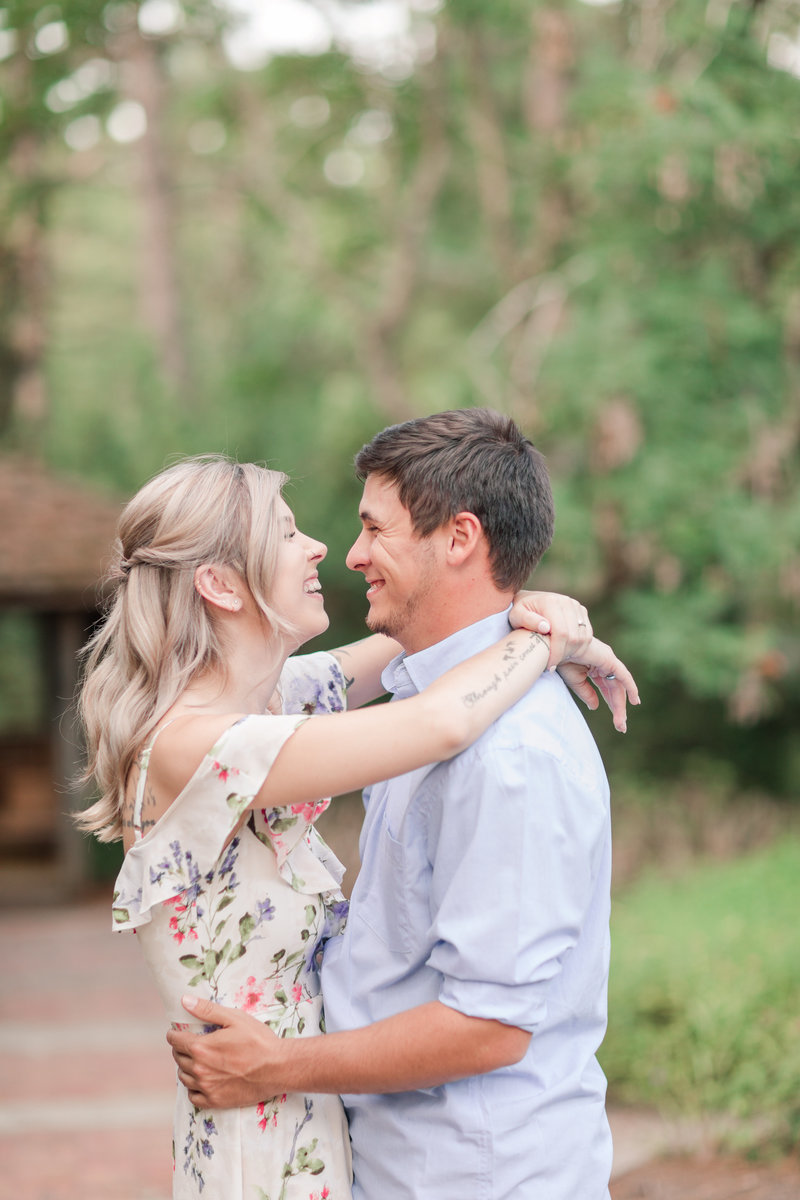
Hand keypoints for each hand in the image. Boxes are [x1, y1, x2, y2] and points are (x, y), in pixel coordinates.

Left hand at [166, 995, 286, 1108]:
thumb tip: (185, 1001)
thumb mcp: (234, 1018)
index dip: (174, 1034)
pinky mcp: (215, 1101)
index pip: (175, 1041)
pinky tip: (202, 1079)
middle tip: (191, 1043)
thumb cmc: (258, 1040)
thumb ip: (207, 1010)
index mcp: (201, 1048)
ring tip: (197, 1059)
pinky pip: (193, 1096)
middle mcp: (199, 1070)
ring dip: (186, 1067)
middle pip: (178, 1058)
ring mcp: (206, 1087)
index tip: (178, 1032)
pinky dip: (193, 1087)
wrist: (277, 1068)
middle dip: (181, 1048)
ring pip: (183, 1077)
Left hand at [509, 591, 592, 669]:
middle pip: (574, 637)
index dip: (557, 652)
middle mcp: (567, 602)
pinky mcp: (582, 612)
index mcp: (551, 602)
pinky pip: (587, 635)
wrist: (529, 601)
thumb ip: (527, 620)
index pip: (561, 633)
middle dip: (564, 654)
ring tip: (557, 657)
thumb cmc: (519, 612)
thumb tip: (545, 627)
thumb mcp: (516, 616)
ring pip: (583, 638)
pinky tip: (565, 651)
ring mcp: (576, 606)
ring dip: (572, 652)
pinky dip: (579, 647)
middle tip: (551, 663)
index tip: (549, 666)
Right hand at [556, 638, 639, 732]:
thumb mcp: (575, 681)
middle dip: (618, 708)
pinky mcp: (609, 660)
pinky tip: (635, 701)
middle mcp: (603, 664)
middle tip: (621, 727)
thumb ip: (587, 693)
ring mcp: (608, 661)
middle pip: (615, 690)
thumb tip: (595, 707)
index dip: (612, 704)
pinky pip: (624, 676)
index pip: (607, 689)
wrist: (556, 646)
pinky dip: (631, 688)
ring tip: (621, 723)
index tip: (616, 722)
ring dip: (620, 705)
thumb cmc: (561, 659)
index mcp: (594, 668)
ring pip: (619, 686)